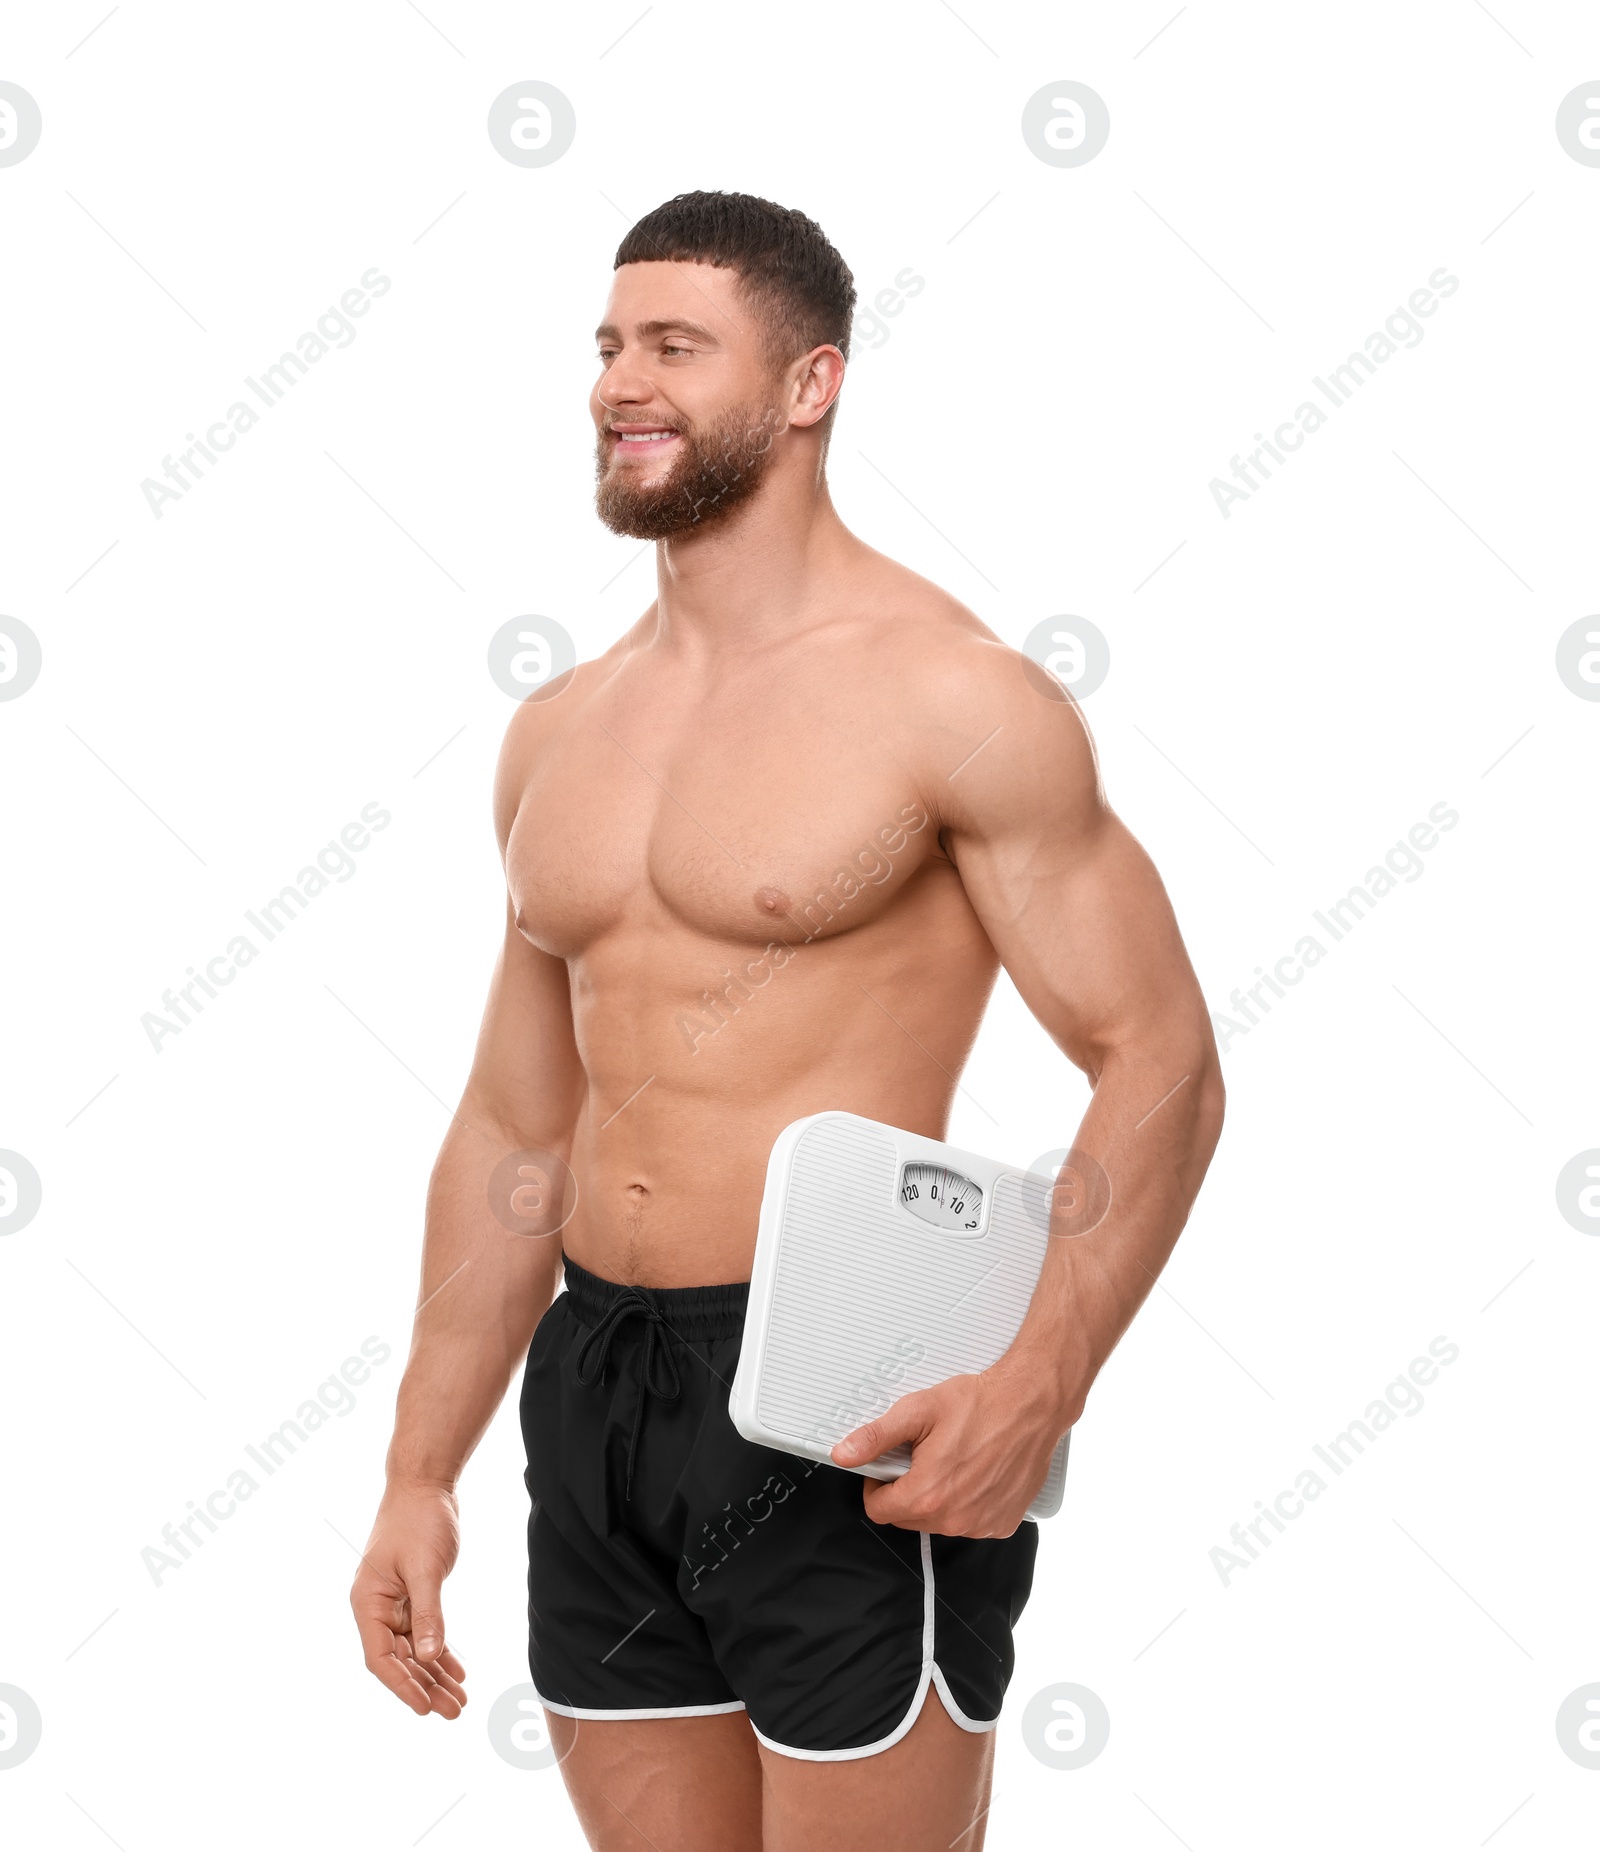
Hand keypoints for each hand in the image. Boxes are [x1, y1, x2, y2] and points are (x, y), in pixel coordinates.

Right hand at [350, 1481, 467, 1717]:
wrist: (425, 1484)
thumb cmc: (419, 1519)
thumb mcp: (425, 1568)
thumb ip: (428, 1614)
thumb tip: (427, 1658)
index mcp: (368, 1603)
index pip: (381, 1658)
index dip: (402, 1686)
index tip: (425, 1708)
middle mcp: (376, 1607)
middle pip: (399, 1659)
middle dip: (426, 1686)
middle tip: (454, 1711)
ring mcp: (394, 1603)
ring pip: (413, 1650)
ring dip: (434, 1674)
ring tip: (460, 1700)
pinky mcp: (412, 1595)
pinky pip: (423, 1632)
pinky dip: (439, 1651)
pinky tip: (457, 1671)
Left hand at [831, 1369, 1072, 1537]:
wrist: (1031, 1404)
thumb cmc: (980, 1404)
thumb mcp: (917, 1412)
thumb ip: (875, 1437)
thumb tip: (844, 1454)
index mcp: (927, 1495)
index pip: (878, 1511)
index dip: (877, 1485)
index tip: (890, 1465)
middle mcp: (955, 1519)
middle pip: (907, 1518)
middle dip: (907, 1490)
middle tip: (924, 1456)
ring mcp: (981, 1525)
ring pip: (938, 1522)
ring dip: (937, 1498)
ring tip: (953, 1460)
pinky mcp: (1002, 1523)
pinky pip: (970, 1522)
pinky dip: (967, 1503)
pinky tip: (976, 1472)